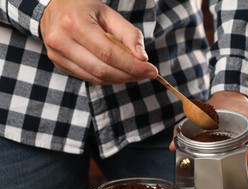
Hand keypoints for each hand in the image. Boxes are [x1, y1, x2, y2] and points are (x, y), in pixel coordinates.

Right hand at [39, 0, 157, 83]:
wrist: (53, 9)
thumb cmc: (84, 8)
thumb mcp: (108, 13)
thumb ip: (128, 34)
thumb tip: (142, 58)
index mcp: (74, 22)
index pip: (108, 53)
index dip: (132, 65)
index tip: (151, 70)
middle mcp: (61, 41)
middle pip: (102, 69)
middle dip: (129, 75)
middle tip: (146, 73)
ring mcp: (57, 55)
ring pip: (96, 78)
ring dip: (120, 79)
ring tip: (135, 73)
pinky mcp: (59, 65)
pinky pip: (89, 78)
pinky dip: (108, 78)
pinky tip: (118, 72)